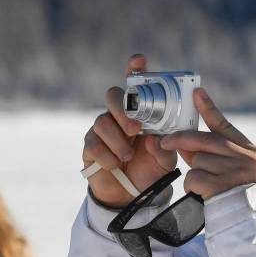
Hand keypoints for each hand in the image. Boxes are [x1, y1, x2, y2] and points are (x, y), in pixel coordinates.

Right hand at [82, 54, 176, 206]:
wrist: (131, 195)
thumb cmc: (150, 169)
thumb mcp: (165, 161)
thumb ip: (165, 149)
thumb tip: (154, 139)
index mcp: (140, 112)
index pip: (135, 85)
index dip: (135, 69)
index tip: (139, 61)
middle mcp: (119, 116)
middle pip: (112, 95)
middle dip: (122, 109)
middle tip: (135, 128)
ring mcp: (102, 130)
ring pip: (102, 122)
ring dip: (117, 140)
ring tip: (127, 155)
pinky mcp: (90, 146)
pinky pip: (94, 144)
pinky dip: (107, 156)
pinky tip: (115, 165)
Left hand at [159, 88, 255, 199]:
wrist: (249, 222)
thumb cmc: (236, 195)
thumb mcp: (230, 170)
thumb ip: (210, 154)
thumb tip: (182, 140)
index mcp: (250, 151)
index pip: (225, 126)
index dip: (208, 108)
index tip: (196, 92)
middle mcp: (247, 158)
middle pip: (205, 140)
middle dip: (182, 139)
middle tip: (164, 141)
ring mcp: (236, 172)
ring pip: (198, 160)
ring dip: (195, 173)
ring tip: (206, 186)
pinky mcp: (223, 186)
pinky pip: (194, 178)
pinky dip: (193, 186)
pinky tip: (203, 194)